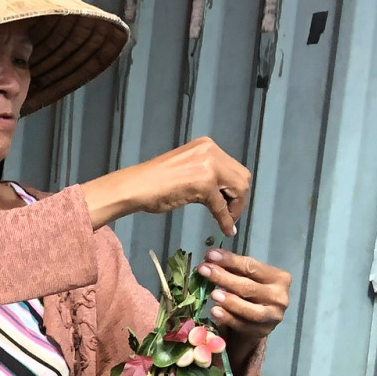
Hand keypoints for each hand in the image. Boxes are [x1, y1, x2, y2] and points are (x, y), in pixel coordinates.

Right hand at [82, 137, 251, 234]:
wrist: (135, 187)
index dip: (235, 189)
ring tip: (227, 222)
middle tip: (231, 215)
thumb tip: (222, 191)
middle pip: (241, 177)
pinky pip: (221, 205)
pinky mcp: (204, 183)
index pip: (234, 168)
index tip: (229, 205)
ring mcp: (209, 165)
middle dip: (239, 199)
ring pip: (238, 189)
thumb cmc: (152, 183)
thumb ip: (205, 173)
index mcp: (206, 145)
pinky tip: (224, 229)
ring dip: (235, 209)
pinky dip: (225, 219)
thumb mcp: (185, 170)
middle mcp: (211, 151)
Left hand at [196, 248, 288, 349]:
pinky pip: (243, 325)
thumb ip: (233, 269)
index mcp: (279, 278)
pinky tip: (215, 311)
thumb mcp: (246, 279)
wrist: (256, 323)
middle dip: (224, 278)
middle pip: (249, 287)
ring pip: (250, 309)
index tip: (210, 255)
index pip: (252, 267)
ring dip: (230, 301)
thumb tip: (211, 257)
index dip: (230, 260)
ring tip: (212, 294)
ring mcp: (273, 316)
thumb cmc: (251, 295)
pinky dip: (228, 318)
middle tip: (204, 271)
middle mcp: (279, 297)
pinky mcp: (262, 331)